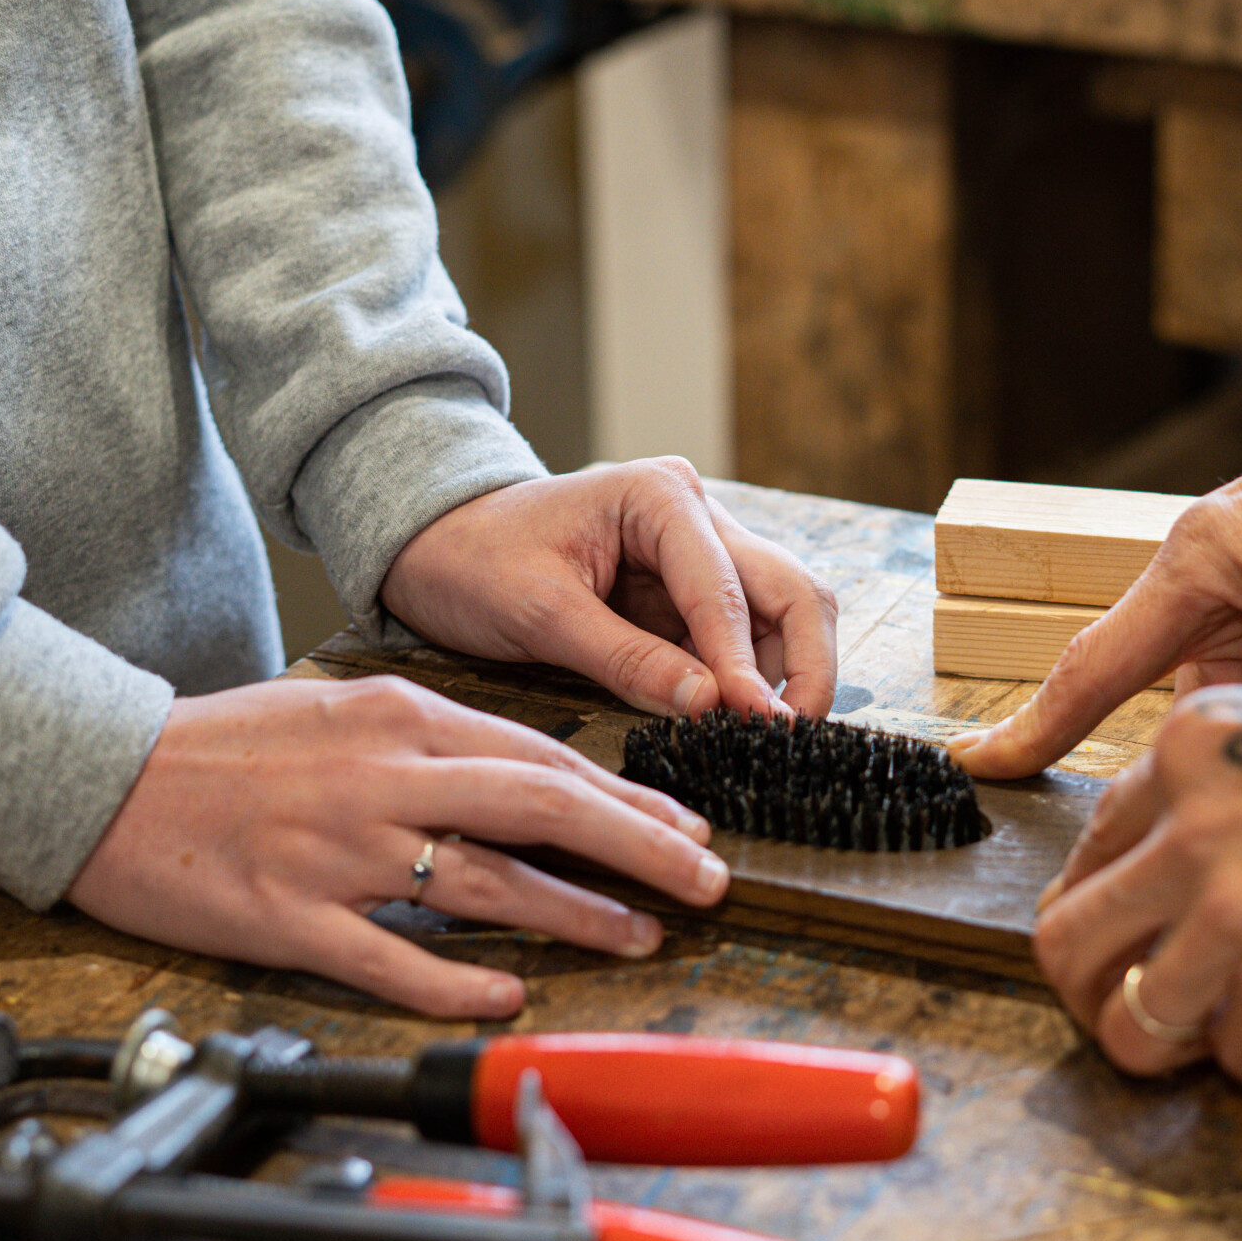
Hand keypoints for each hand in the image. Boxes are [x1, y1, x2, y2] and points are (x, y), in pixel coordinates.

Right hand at [66, 675, 730, 1016]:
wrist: (102, 772)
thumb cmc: (224, 744)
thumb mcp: (339, 707)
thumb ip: (429, 736)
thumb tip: (522, 770)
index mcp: (399, 718)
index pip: (542, 756)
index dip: (628, 796)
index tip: (689, 824)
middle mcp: (383, 777)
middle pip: (542, 807)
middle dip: (641, 844)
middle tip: (708, 877)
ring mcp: (339, 850)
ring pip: (486, 882)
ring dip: (576, 912)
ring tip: (640, 934)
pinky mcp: (291, 917)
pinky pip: (392, 957)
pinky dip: (457, 980)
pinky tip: (507, 995)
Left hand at [381, 458, 839, 718]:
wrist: (436, 542)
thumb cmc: (475, 560)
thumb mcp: (540, 613)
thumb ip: (625, 658)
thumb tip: (708, 706)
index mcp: (660, 498)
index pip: (725, 590)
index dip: (746, 665)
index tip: (758, 726)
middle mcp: (698, 515)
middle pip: (791, 589)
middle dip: (804, 665)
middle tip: (792, 738)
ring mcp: (702, 552)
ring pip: (785, 612)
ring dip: (787, 675)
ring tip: (768, 742)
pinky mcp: (690, 593)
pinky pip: (747, 637)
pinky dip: (755, 681)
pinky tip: (740, 726)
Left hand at [1031, 597, 1241, 1088]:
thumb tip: (1229, 854)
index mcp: (1190, 750)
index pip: (1094, 846)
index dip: (1107, 906)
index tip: (1133, 939)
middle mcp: (1188, 826)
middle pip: (1068, 939)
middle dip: (1091, 992)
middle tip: (1135, 1016)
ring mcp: (1229, 907)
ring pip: (1130, 1021)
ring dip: (1169, 1047)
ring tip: (1219, 1045)